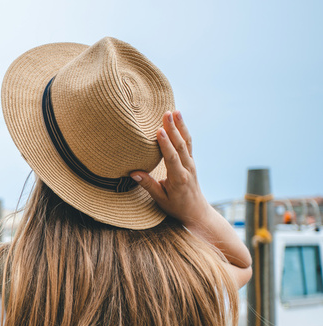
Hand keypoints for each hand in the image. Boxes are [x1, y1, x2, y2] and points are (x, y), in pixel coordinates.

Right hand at [130, 111, 209, 228]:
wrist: (196, 211)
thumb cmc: (176, 207)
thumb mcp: (160, 199)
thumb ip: (148, 185)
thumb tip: (133, 173)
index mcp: (179, 178)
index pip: (171, 157)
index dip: (165, 143)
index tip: (159, 130)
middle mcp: (187, 168)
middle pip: (180, 145)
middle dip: (173, 127)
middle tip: (167, 113)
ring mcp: (191, 164)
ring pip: (186, 142)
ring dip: (180, 125)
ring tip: (176, 111)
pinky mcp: (191, 162)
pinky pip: (188, 144)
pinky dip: (183, 131)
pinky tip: (179, 121)